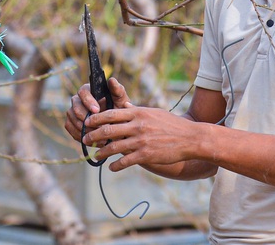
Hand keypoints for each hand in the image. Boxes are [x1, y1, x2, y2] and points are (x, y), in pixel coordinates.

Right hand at [64, 77, 131, 143]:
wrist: (117, 124)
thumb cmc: (118, 108)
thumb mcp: (121, 100)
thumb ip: (117, 90)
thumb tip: (112, 80)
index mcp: (88, 90)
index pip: (83, 92)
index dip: (88, 101)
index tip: (97, 110)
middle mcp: (78, 100)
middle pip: (75, 107)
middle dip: (85, 118)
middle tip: (97, 126)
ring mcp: (73, 112)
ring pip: (71, 119)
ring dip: (83, 128)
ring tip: (97, 134)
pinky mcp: (71, 123)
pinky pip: (70, 129)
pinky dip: (80, 135)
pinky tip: (92, 139)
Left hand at [80, 105, 205, 171]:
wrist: (190, 138)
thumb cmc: (172, 124)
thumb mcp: (153, 113)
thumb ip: (137, 112)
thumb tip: (124, 107)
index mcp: (138, 112)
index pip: (111, 114)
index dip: (96, 118)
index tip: (87, 122)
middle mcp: (137, 125)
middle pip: (108, 129)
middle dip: (93, 135)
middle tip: (84, 139)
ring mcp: (141, 140)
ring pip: (114, 147)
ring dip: (101, 151)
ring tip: (95, 154)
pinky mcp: (146, 154)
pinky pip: (125, 161)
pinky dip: (116, 165)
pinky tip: (111, 167)